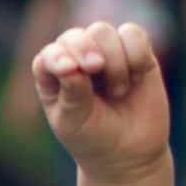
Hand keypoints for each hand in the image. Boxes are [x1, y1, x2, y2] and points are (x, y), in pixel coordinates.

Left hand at [31, 20, 173, 185]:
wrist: (130, 154)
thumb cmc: (93, 138)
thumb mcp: (75, 122)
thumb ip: (73, 94)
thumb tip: (72, 66)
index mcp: (53, 76)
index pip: (49, 55)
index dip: (57, 56)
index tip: (69, 69)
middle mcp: (76, 59)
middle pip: (76, 35)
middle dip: (84, 49)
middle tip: (96, 67)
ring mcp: (106, 53)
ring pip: (104, 31)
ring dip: (113, 59)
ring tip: (118, 91)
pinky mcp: (135, 52)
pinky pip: (133, 34)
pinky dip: (136, 53)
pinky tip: (136, 77)